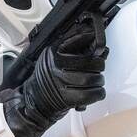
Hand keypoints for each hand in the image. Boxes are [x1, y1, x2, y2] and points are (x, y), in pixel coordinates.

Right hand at [8, 20, 105, 136]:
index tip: (97, 44)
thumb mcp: (54, 54)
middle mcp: (56, 67)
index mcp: (54, 53)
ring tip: (96, 79)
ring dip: (99, 80)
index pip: (78, 39)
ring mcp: (60, 83)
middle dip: (99, 65)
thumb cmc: (48, 76)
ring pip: (91, 79)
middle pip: (89, 63)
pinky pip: (90, 95)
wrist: (36, 98)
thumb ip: (72, 44)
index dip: (91, 40)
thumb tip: (93, 38)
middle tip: (98, 67)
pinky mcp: (66, 98)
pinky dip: (98, 93)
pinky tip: (96, 90)